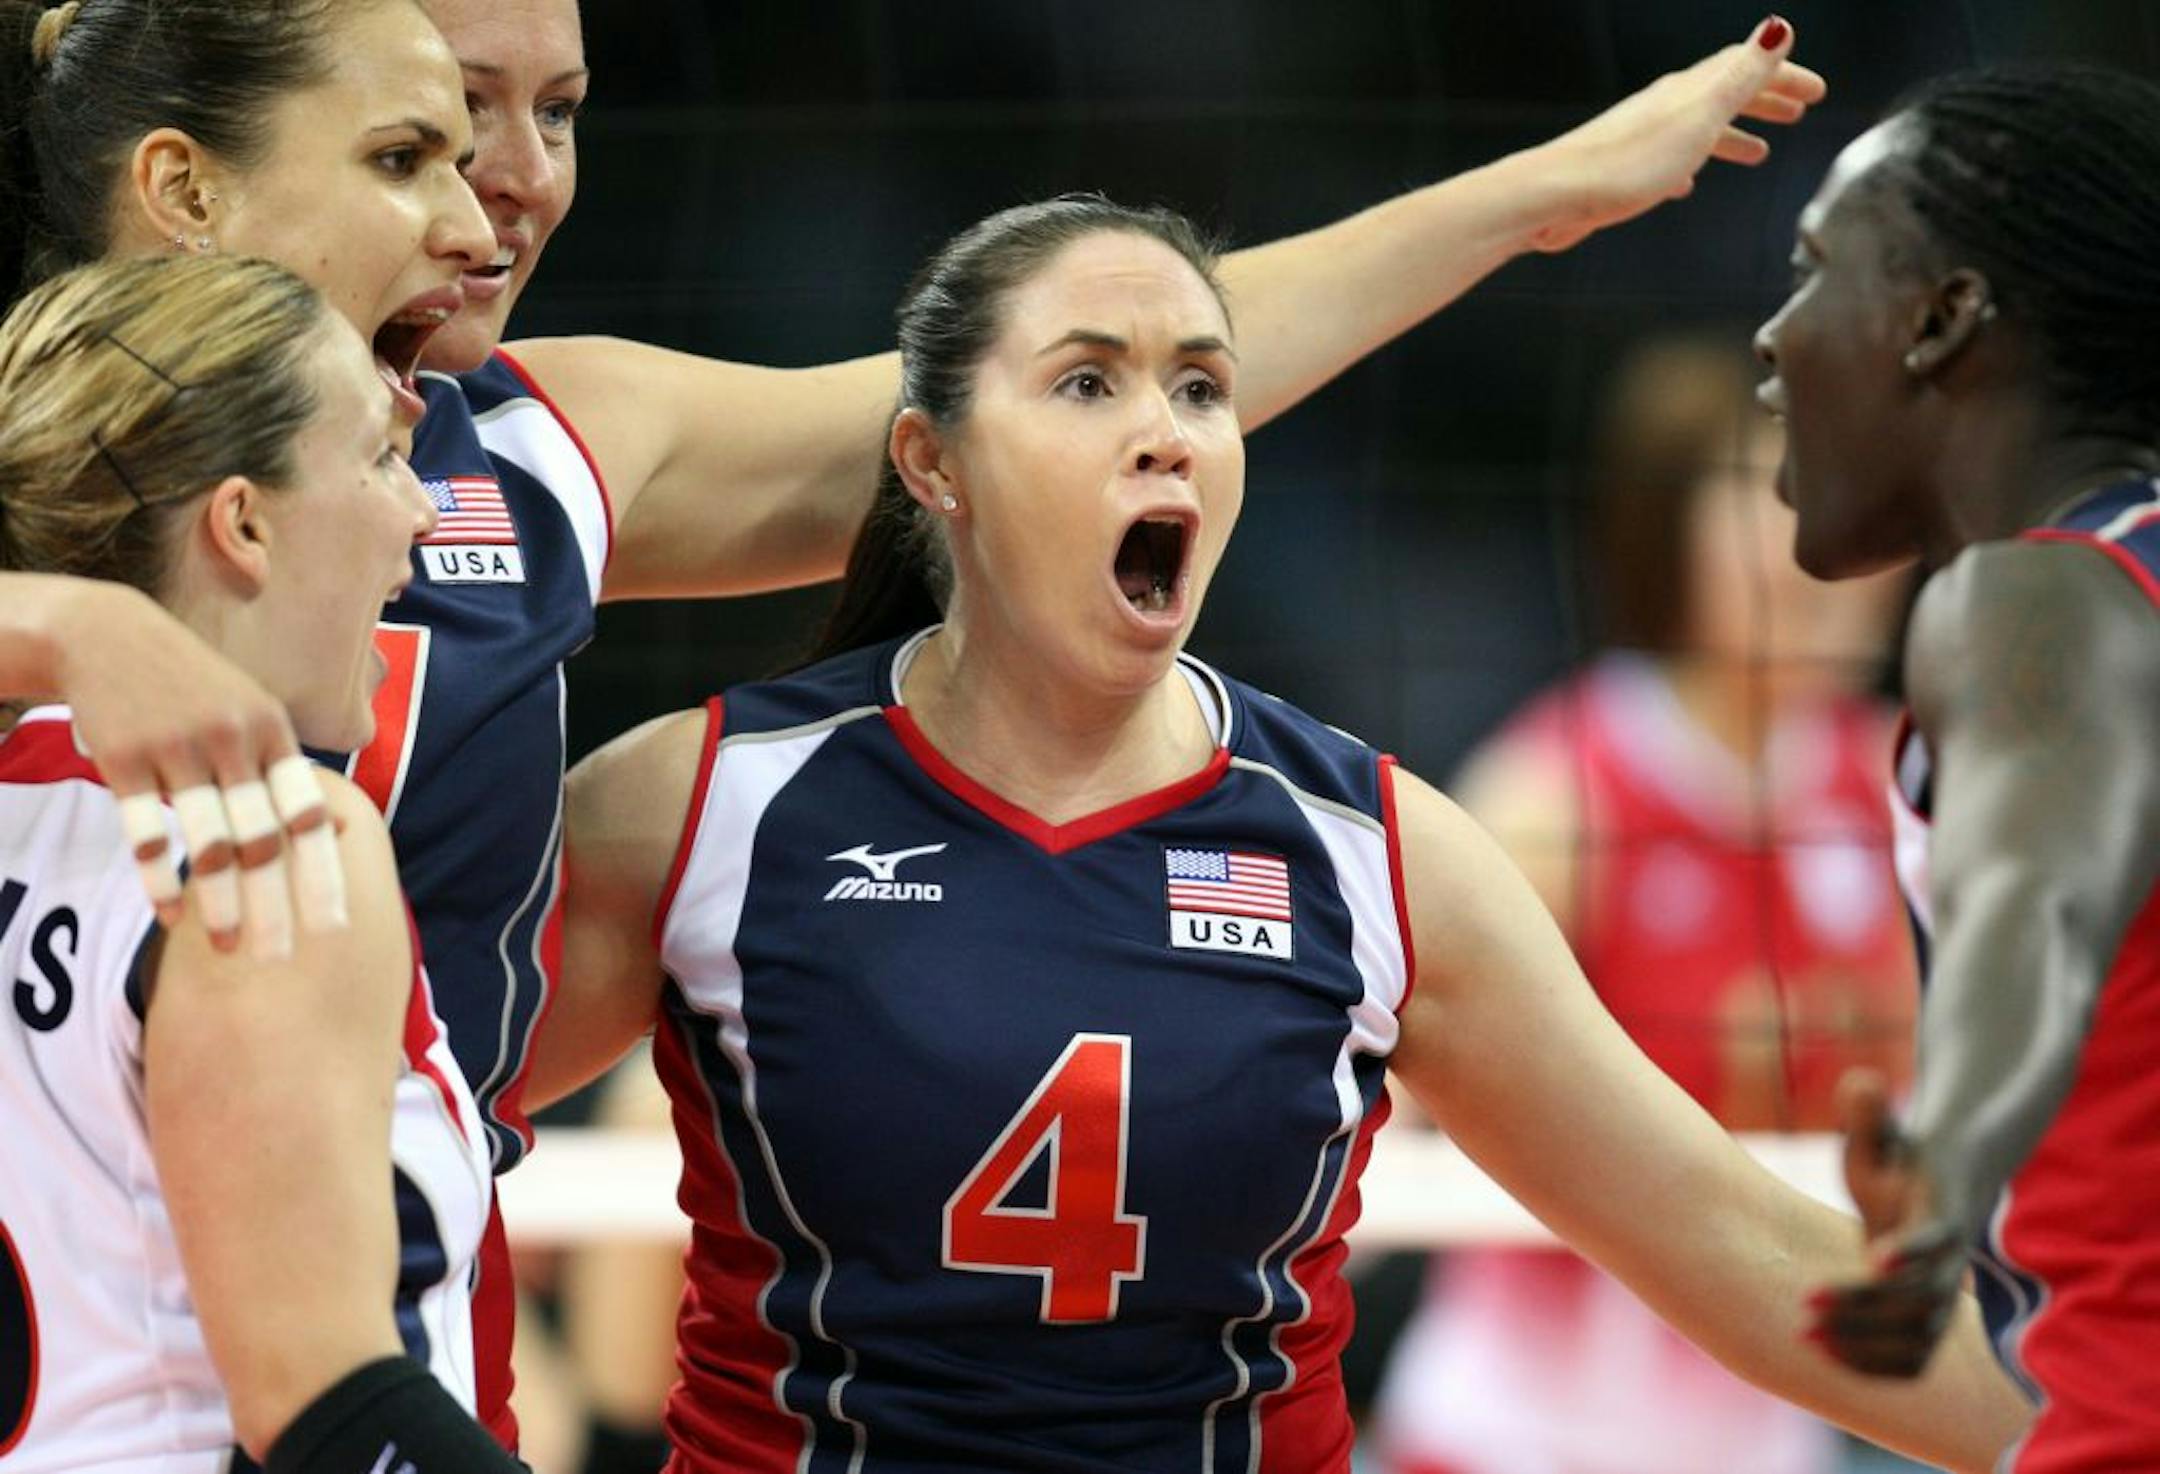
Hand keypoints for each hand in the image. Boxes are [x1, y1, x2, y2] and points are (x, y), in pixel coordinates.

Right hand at [52, 582, 347, 955]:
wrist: (108, 635)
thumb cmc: (193, 684)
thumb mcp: (251, 710)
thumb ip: (283, 770)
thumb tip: (335, 830)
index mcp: (273, 731)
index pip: (308, 814)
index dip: (322, 872)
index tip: (334, 924)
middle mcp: (233, 739)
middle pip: (261, 838)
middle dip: (273, 904)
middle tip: (279, 957)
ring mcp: (177, 747)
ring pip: (207, 841)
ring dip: (220, 902)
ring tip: (230, 948)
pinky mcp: (124, 757)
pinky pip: (146, 829)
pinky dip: (159, 877)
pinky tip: (171, 916)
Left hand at [1527, 15, 1827, 252]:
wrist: (1555, 195)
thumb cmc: (1626, 161)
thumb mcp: (1699, 115)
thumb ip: (1740, 75)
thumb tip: (1779, 28)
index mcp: (1687, 91)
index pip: (1744, 67)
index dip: (1782, 75)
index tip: (1814, 90)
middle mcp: (1664, 108)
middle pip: (1722, 94)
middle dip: (1762, 100)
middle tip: (1796, 112)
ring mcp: (1641, 139)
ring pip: (1697, 129)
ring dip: (1732, 136)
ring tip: (1758, 152)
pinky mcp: (1622, 173)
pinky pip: (1665, 162)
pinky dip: (1688, 164)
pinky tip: (1687, 182)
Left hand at [1807, 1068, 1968, 1377]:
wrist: (1937, 1194)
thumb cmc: (1899, 1162)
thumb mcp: (1880, 1136)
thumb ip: (1867, 1114)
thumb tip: (1860, 1081)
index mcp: (1940, 1217)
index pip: (1939, 1241)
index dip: (1912, 1250)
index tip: (1875, 1257)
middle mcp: (1949, 1266)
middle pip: (1922, 1300)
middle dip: (1866, 1307)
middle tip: (1805, 1303)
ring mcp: (1941, 1300)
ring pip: (1918, 1340)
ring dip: (1864, 1344)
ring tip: (1803, 1334)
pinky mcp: (1926, 1325)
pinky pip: (1912, 1364)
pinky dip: (1874, 1367)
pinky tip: (1825, 1356)